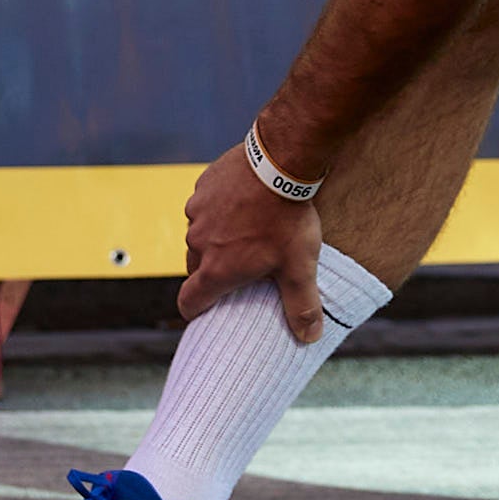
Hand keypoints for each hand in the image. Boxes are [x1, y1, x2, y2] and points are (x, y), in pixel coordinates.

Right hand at [178, 137, 327, 343]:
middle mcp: (198, 242)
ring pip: (200, 234)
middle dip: (213, 272)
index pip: (189, 301)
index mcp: (216, 269)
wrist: (279, 161)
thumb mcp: (300, 267)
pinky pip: (205, 206)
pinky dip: (219, 209)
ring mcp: (197, 212)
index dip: (195, 311)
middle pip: (196, 268)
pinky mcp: (202, 185)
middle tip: (240, 269)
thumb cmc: (287, 218)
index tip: (205, 313)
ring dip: (216, 238)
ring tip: (246, 231)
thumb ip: (302, 305)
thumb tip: (309, 338)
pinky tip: (243, 202)